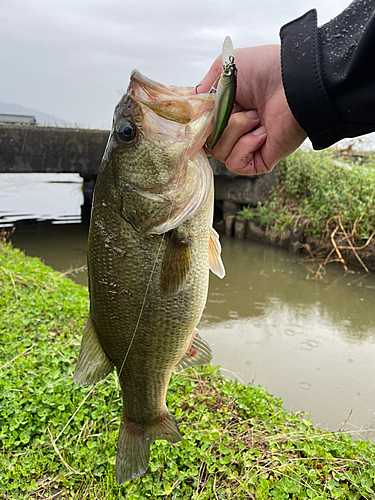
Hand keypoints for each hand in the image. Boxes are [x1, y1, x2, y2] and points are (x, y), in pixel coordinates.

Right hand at [196, 45, 306, 174]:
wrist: (294, 81)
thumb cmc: (266, 69)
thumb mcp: (224, 69)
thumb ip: (203, 88)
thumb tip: (188, 105)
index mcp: (228, 111)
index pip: (201, 128)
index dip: (198, 124)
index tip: (199, 115)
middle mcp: (236, 131)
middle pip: (206, 142)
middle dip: (217, 123)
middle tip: (238, 107)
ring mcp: (248, 147)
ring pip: (219, 153)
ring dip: (235, 130)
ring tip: (256, 116)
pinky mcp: (260, 161)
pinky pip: (236, 164)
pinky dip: (244, 146)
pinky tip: (261, 132)